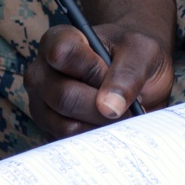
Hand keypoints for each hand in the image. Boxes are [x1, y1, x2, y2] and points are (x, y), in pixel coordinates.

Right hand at [24, 21, 173, 135]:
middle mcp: (42, 72)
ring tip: (119, 112)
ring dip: (101, 125)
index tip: (112, 72)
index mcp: (59, 40)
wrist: (138, 73)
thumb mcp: (143, 51)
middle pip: (64, 96)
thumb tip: (108, 108)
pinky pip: (70, 143)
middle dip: (102, 105)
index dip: (92, 68)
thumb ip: (129, 72)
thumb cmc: (134, 54)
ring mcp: (42, 103)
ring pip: (66, 125)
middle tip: (127, 103)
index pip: (62, 53)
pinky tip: (110, 125)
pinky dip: (97, 139)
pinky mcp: (50, 129)